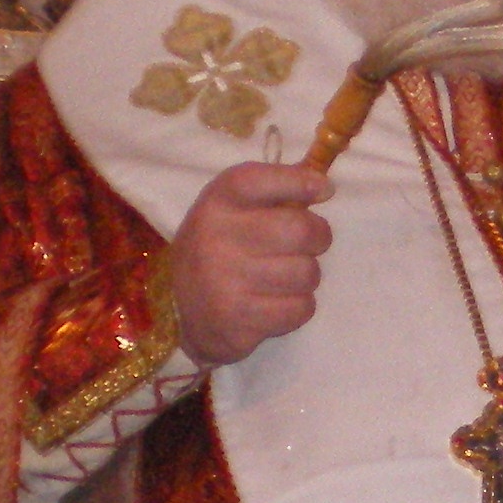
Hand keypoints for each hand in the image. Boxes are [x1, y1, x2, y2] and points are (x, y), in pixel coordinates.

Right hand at [169, 162, 330, 366]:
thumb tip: (324, 186)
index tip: (324, 191)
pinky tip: (275, 303)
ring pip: (308, 273)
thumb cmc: (219, 249)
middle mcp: (216, 239)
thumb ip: (274, 190)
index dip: (301, 182)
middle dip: (318, 237)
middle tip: (307, 244)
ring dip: (305, 277)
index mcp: (216, 203)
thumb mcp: (232, 209)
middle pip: (301, 230)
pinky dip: (298, 307)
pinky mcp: (238, 322)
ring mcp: (225, 283)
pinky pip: (301, 308)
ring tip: (282, 277)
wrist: (178, 310)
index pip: (263, 180)